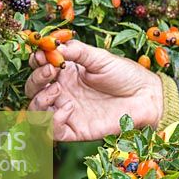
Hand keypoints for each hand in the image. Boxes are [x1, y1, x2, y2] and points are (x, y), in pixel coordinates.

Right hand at [25, 40, 163, 140]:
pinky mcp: (75, 130)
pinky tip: (68, 108)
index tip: (42, 55)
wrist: (146, 96)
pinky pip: (53, 132)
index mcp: (66, 73)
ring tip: (57, 90)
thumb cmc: (125, 75)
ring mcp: (67, 112)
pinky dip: (53, 121)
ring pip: (36, 112)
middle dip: (36, 79)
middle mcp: (62, 92)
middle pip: (32, 90)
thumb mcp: (100, 58)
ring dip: (39, 101)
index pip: (38, 68)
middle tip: (51, 70)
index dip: (35, 62)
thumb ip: (77, 51)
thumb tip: (54, 46)